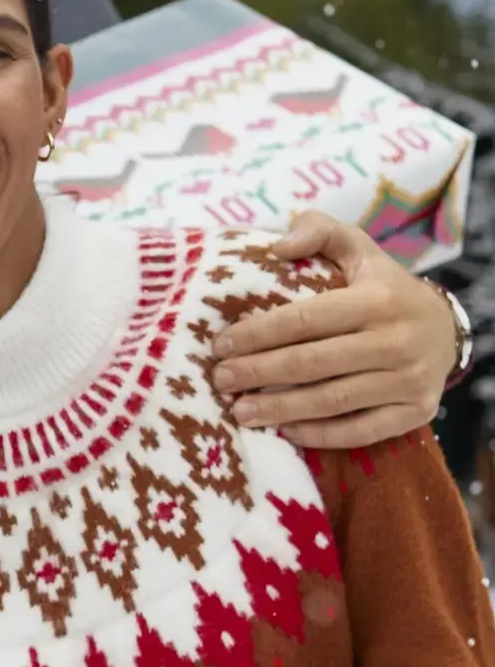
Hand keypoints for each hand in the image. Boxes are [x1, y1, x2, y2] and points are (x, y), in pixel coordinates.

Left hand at [211, 210, 456, 448]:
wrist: (446, 327)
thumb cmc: (382, 285)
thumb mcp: (356, 247)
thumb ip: (316, 231)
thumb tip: (276, 247)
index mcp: (378, 299)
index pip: (304, 320)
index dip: (257, 334)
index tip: (220, 345)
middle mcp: (397, 341)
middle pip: (311, 364)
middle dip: (257, 373)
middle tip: (220, 379)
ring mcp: (409, 380)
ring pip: (332, 401)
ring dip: (279, 410)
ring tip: (239, 411)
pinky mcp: (416, 412)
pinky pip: (361, 431)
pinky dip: (321, 434)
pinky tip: (286, 432)